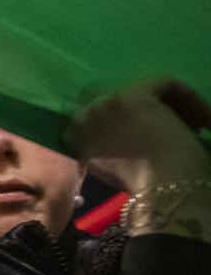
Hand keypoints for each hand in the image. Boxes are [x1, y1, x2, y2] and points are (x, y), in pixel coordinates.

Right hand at [68, 78, 210, 196]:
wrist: (162, 190)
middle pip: (120, 104)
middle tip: (176, 127)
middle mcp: (84, 118)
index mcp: (76, 140)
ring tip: (195, 123)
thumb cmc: (146, 190)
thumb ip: (110, 152)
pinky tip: (205, 119)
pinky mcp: (133, 94)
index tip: (156, 138)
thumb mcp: (117, 173)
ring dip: (172, 106)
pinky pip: (164, 83)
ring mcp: (106, 105)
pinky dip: (189, 98)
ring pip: (145, 91)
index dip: (130, 124)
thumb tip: (130, 138)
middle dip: (149, 113)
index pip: (100, 120)